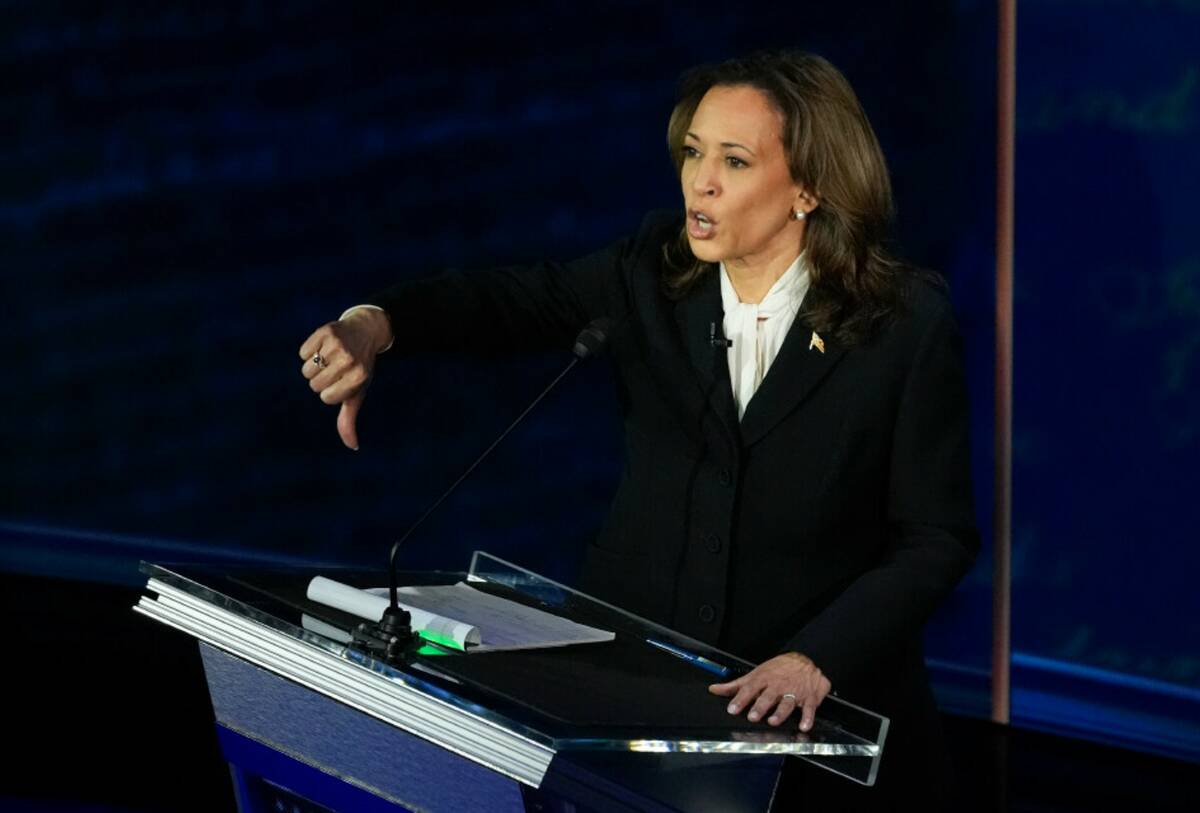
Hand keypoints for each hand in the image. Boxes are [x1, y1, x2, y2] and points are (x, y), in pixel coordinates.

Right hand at [299, 308, 391, 449]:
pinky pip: (303, 352)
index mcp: (359, 378)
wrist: (366, 331)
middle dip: (321, 380)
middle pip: (314, 384)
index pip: (326, 397)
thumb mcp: (357, 392)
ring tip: (330, 358)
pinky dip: (309, 352)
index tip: (342, 381)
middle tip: (336, 368)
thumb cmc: (359, 368)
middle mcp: (349, 360)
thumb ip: (350, 419)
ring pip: (307, 369)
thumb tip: (353, 446)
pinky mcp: (326, 331)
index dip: (330, 392)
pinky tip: (324, 347)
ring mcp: (338, 345)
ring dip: (314, 366)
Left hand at [709, 652, 831, 731]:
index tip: (733, 709)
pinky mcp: (808, 698)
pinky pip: (808, 708)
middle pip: (768, 696)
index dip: (740, 699)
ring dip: (780, 712)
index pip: (749, 689)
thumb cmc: (778, 669)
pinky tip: (804, 726)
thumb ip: (735, 685)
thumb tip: (714, 689)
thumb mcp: (755, 673)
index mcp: (764, 679)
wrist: (806, 660)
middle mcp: (778, 686)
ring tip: (773, 721)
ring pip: (786, 703)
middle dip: (760, 706)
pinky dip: (807, 717)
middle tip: (752, 716)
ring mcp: (794, 692)